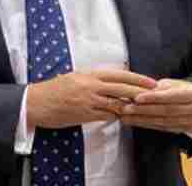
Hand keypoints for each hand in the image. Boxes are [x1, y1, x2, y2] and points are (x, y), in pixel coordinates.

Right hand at [26, 69, 156, 128]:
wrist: (35, 102)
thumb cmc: (52, 89)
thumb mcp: (73, 77)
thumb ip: (92, 78)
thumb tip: (110, 79)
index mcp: (88, 74)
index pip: (119, 75)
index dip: (137, 78)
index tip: (150, 81)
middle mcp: (90, 86)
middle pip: (122, 88)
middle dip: (141, 92)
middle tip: (155, 95)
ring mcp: (88, 101)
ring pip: (117, 103)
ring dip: (131, 106)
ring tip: (144, 107)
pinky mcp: (85, 114)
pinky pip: (106, 116)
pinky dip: (116, 116)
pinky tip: (123, 117)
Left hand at [121, 78, 191, 133]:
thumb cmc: (184, 91)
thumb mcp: (176, 84)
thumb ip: (160, 88)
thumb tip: (141, 90)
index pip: (171, 97)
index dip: (154, 97)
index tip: (137, 97)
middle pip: (165, 111)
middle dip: (144, 110)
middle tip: (126, 108)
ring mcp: (189, 122)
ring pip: (162, 121)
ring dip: (142, 119)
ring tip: (126, 116)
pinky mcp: (181, 130)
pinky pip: (161, 128)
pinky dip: (146, 124)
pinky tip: (134, 121)